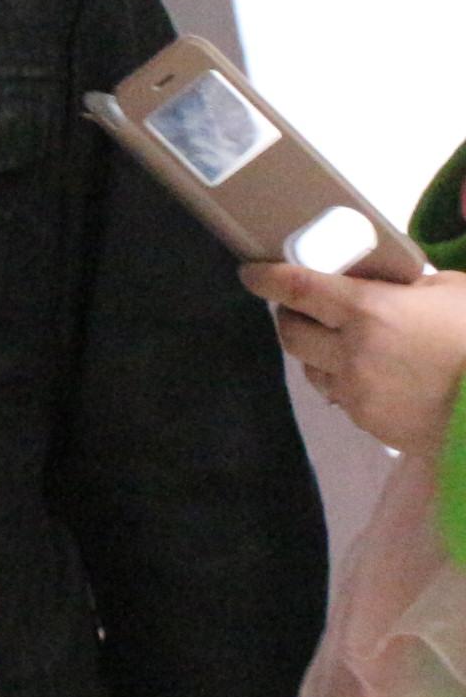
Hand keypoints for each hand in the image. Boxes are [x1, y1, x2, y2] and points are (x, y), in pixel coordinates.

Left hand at [246, 262, 465, 453]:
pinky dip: (347, 382)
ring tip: (342, 343)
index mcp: (369, 311)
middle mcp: (351, 353)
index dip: (266, 278)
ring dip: (316, 353)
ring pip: (311, 369)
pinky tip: (374, 375)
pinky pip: (342, 397)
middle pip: (291, 333)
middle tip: (305, 307)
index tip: (250, 273)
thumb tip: (385, 286)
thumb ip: (408, 286)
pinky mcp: (370, 423)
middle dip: (290, 316)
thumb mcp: (452, 291)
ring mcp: (358, 393)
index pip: (297, 289)